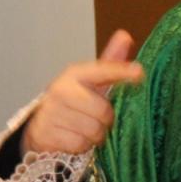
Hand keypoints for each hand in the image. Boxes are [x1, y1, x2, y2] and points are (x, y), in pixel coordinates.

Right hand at [22, 30, 144, 153]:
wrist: (40, 125)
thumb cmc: (73, 100)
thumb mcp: (90, 81)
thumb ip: (109, 63)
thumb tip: (125, 36)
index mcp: (75, 74)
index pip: (102, 71)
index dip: (122, 72)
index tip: (139, 73)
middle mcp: (61, 90)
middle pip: (103, 111)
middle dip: (105, 119)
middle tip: (96, 118)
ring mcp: (51, 112)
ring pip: (93, 131)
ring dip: (94, 135)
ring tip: (84, 128)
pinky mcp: (46, 133)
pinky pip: (79, 144)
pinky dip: (81, 145)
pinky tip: (74, 137)